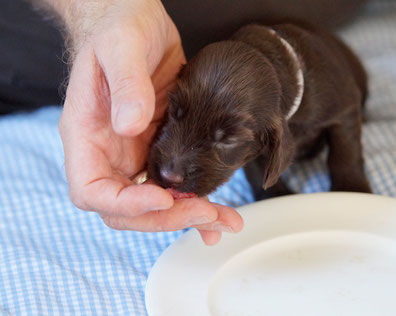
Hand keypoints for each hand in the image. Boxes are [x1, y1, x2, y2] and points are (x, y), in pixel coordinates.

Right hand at [57, 0, 242, 244]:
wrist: (137, 20)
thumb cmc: (119, 26)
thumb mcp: (121, 45)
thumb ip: (125, 83)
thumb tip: (131, 127)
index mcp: (87, 133)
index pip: (92, 190)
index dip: (124, 204)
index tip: (160, 198)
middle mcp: (109, 152)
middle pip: (127, 209)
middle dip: (167, 217)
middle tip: (206, 214)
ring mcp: (135, 153)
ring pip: (155, 204)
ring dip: (189, 216)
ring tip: (224, 221)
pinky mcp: (161, 149)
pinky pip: (175, 185)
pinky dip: (196, 201)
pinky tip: (218, 211)